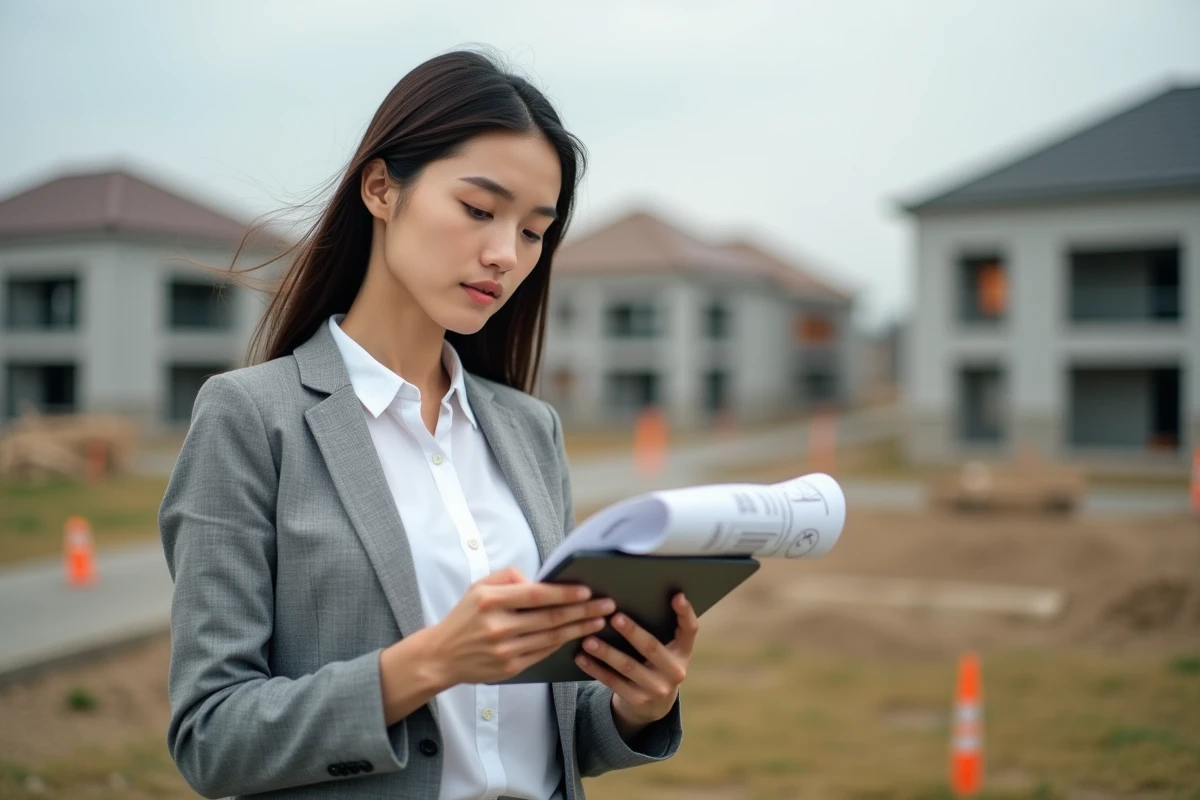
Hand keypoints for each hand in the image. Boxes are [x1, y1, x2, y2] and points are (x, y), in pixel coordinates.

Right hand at [425, 566, 615, 685]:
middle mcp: (498, 626)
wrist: (441, 656)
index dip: (564, 593)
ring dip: (579, 628)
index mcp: (490, 601)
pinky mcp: (510, 668)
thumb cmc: (465, 617)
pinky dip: (563, 643)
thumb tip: (537, 582)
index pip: (535, 595)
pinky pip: (543, 653)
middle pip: (550, 618)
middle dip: (583, 611)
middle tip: (607, 605)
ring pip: (551, 637)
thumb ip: (508, 577)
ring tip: (600, 620)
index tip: (587, 591)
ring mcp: (504, 650)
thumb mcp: (479, 587)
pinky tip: (578, 635)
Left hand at [574, 592, 698, 737]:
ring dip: (607, 652)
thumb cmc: (656, 662)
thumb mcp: (667, 649)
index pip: (690, 630)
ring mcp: (657, 689)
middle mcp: (675, 671)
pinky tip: (582, 657)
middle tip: (614, 617)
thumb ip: (660, 628)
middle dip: (632, 632)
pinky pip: (613, 682)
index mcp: (683, 652)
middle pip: (652, 648)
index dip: (685, 613)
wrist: (655, 704)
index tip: (677, 595)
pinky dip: (595, 669)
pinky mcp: (638, 700)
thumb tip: (636, 596)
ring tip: (588, 639)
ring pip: (628, 667)